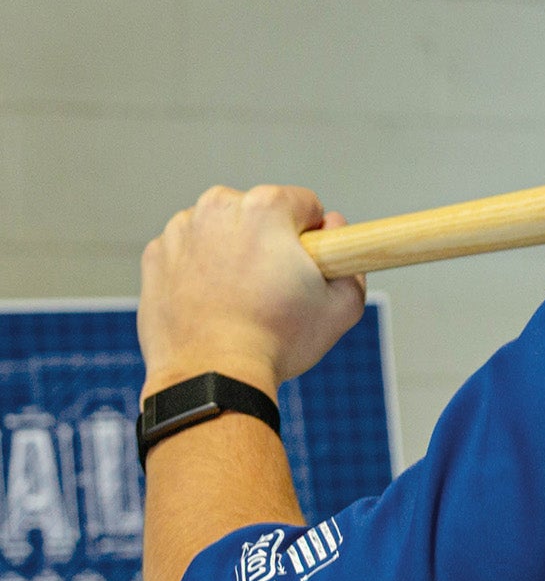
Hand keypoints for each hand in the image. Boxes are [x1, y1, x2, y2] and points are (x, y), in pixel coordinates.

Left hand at [139, 184, 365, 397]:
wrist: (211, 375)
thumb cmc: (276, 340)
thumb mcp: (343, 306)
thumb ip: (353, 258)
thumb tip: (335, 231)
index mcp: (265, 207)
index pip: (306, 205)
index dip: (315, 238)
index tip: (307, 269)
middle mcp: (218, 207)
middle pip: (260, 213)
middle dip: (271, 242)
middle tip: (275, 289)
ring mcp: (180, 230)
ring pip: (222, 231)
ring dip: (235, 253)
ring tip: (243, 300)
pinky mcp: (156, 255)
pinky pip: (190, 252)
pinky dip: (202, 270)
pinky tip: (214, 303)